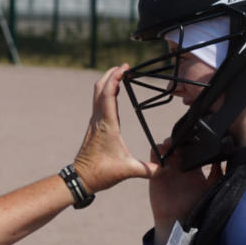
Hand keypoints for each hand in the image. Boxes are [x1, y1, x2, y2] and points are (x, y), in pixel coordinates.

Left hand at [73, 64, 157, 193]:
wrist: (81, 178)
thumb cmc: (100, 172)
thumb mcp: (127, 171)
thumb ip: (147, 169)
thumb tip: (165, 169)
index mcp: (107, 125)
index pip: (108, 95)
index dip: (115, 78)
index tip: (124, 67)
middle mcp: (98, 120)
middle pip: (99, 89)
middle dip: (110, 74)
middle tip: (123, 66)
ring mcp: (94, 122)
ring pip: (97, 94)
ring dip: (106, 82)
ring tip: (119, 75)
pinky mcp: (94, 127)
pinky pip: (98, 103)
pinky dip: (105, 93)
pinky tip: (113, 94)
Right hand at [148, 138, 221, 244]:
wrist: (178, 220)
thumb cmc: (196, 205)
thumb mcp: (210, 188)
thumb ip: (216, 174)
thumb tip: (221, 158)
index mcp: (194, 168)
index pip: (192, 149)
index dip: (192, 142)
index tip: (194, 139)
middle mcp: (180, 166)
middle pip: (178, 145)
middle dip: (179, 140)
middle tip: (183, 141)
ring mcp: (168, 168)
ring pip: (166, 147)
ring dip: (168, 143)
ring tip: (172, 146)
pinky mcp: (156, 172)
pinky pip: (154, 156)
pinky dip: (157, 151)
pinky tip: (164, 154)